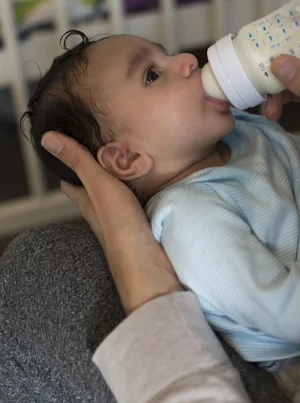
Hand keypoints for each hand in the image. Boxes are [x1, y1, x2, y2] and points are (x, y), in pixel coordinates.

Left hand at [41, 132, 180, 312]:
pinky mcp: (141, 225)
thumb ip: (79, 162)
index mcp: (88, 203)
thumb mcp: (99, 186)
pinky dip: (139, 191)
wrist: (148, 263)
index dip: (69, 166)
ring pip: (116, 197)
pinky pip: (137, 203)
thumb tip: (48, 139)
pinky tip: (148, 185)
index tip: (73, 148)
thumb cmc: (120, 226)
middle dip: (97, 172)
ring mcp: (122, 221)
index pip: (71, 183)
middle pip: (94, 190)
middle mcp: (102, 213)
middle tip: (106, 151)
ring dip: (120, 181)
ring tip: (129, 162)